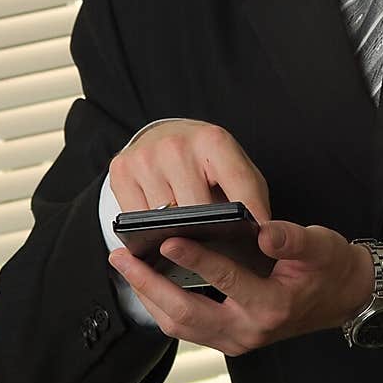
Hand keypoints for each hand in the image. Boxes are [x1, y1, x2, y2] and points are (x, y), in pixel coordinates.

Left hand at [108, 220, 374, 355]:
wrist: (343, 296)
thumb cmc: (329, 267)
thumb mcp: (319, 246)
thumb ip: (291, 239)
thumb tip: (264, 231)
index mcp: (271, 305)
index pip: (225, 280)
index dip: (195, 258)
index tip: (167, 239)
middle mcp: (249, 330)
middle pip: (185, 314)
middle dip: (149, 285)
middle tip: (122, 257)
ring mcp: (236, 339)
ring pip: (179, 326)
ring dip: (149, 297)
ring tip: (125, 267)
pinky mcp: (228, 338)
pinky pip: (186, 328)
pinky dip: (162, 306)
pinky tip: (147, 283)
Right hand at [109, 120, 269, 224]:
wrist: (166, 136)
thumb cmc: (206, 160)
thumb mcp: (236, 168)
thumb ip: (250, 196)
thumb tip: (262, 235)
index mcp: (213, 139)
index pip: (238, 184)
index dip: (253, 215)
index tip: (262, 240)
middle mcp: (176, 145)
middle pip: (197, 209)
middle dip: (210, 231)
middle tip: (219, 246)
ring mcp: (146, 157)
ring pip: (165, 219)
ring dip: (178, 233)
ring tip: (190, 237)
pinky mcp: (121, 171)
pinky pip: (137, 218)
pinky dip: (150, 229)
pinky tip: (162, 227)